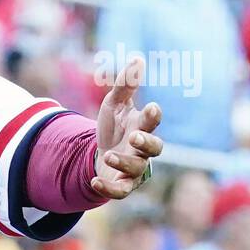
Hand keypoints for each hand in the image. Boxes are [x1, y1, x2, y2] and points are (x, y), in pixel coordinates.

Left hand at [92, 57, 162, 199]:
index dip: (153, 116)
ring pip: (137, 169)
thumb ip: (125, 84)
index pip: (152, 121)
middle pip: (155, 148)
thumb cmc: (114, 126)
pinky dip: (109, 188)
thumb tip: (137, 58)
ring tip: (109, 155)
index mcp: (142, 127)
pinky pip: (120, 191)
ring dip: (124, 163)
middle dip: (146, 143)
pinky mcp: (122, 184)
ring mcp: (134, 168)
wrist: (102, 153)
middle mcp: (143, 149)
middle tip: (134, 137)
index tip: (152, 107)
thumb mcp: (114, 103)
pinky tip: (94, 181)